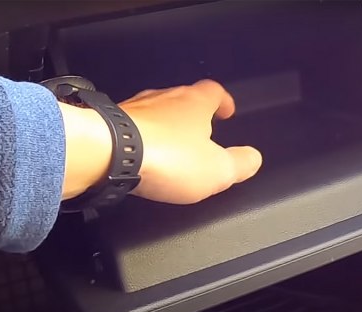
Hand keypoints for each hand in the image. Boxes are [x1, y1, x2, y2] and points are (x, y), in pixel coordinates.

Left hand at [60, 80, 262, 203]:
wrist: (108, 154)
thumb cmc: (167, 158)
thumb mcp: (217, 170)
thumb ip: (240, 164)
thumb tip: (253, 158)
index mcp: (195, 103)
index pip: (215, 92)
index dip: (223, 101)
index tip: (227, 110)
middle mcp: (164, 97)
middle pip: (183, 98)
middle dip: (193, 113)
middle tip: (200, 130)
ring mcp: (135, 107)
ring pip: (156, 110)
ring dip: (165, 124)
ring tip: (170, 145)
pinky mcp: (110, 121)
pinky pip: (132, 125)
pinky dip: (141, 137)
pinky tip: (141, 154)